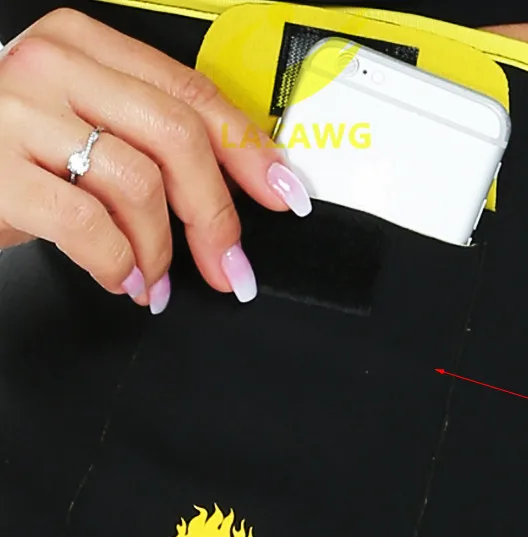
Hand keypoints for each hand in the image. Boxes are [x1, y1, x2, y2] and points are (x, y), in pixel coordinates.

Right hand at [0, 8, 311, 312]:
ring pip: (140, 184)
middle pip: (177, 139)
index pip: (192, 94)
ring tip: (155, 279)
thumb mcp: (86, 132)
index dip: (250, 150)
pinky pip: (89, 224)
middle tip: (228, 265)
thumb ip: (150, 142)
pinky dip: (119, 264)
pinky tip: (122, 279)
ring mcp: (19, 113)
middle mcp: (54, 67)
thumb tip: (236, 187)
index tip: (283, 193)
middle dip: (215, 216)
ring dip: (161, 250)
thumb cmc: (14, 156)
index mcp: (87, 48)